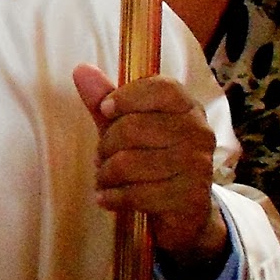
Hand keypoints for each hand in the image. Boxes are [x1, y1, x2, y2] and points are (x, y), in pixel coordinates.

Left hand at [72, 64, 227, 268]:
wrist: (185, 210)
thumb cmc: (151, 158)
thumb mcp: (127, 125)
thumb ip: (105, 99)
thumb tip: (81, 69)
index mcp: (187, 107)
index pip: (161, 88)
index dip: (126, 97)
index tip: (106, 110)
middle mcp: (199, 132)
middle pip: (133, 127)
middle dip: (105, 145)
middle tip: (100, 156)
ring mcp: (198, 166)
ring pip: (130, 163)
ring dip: (106, 174)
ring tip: (104, 178)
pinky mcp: (190, 198)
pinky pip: (137, 194)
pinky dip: (113, 197)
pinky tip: (107, 198)